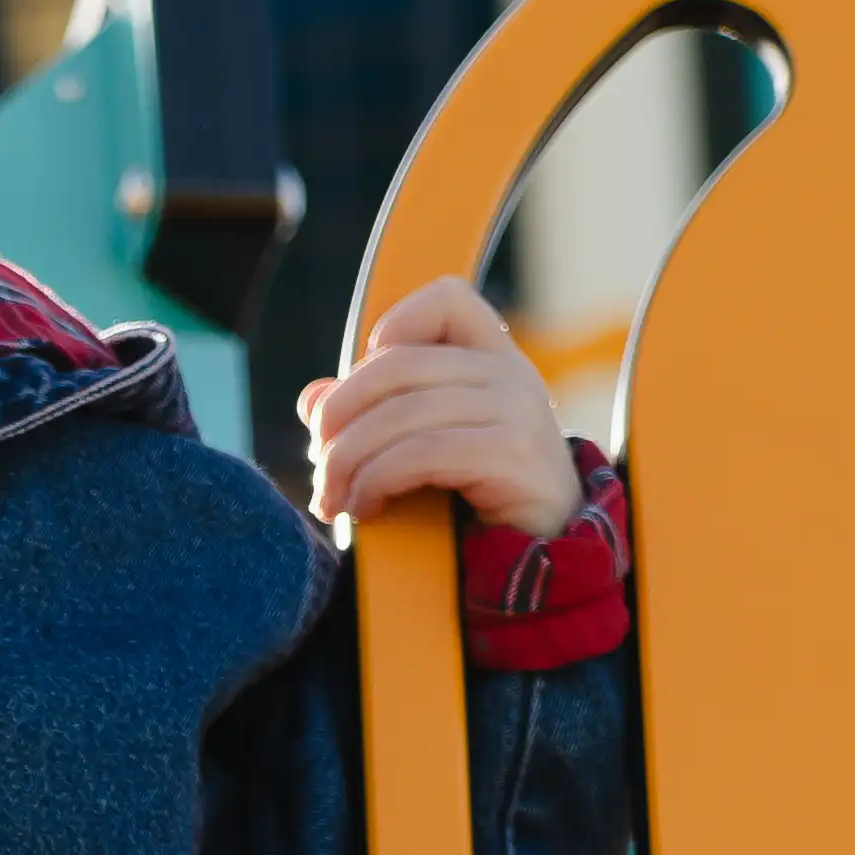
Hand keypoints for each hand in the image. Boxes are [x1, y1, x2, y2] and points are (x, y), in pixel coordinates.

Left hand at [299, 275, 580, 542]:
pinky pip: (422, 454)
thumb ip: (369, 414)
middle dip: (339, 416)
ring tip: (334, 497)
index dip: (392, 330)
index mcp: (493, 357)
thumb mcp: (420, 444)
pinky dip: (377, 480)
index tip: (366, 394)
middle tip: (320, 464)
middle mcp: (511, 373)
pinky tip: (367, 506)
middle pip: (395, 365)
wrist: (541, 556)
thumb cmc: (473, 499)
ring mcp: (517, 410)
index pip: (447, 298)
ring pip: (400, 414)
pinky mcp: (512, 454)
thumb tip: (312, 398)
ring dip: (348, 460)